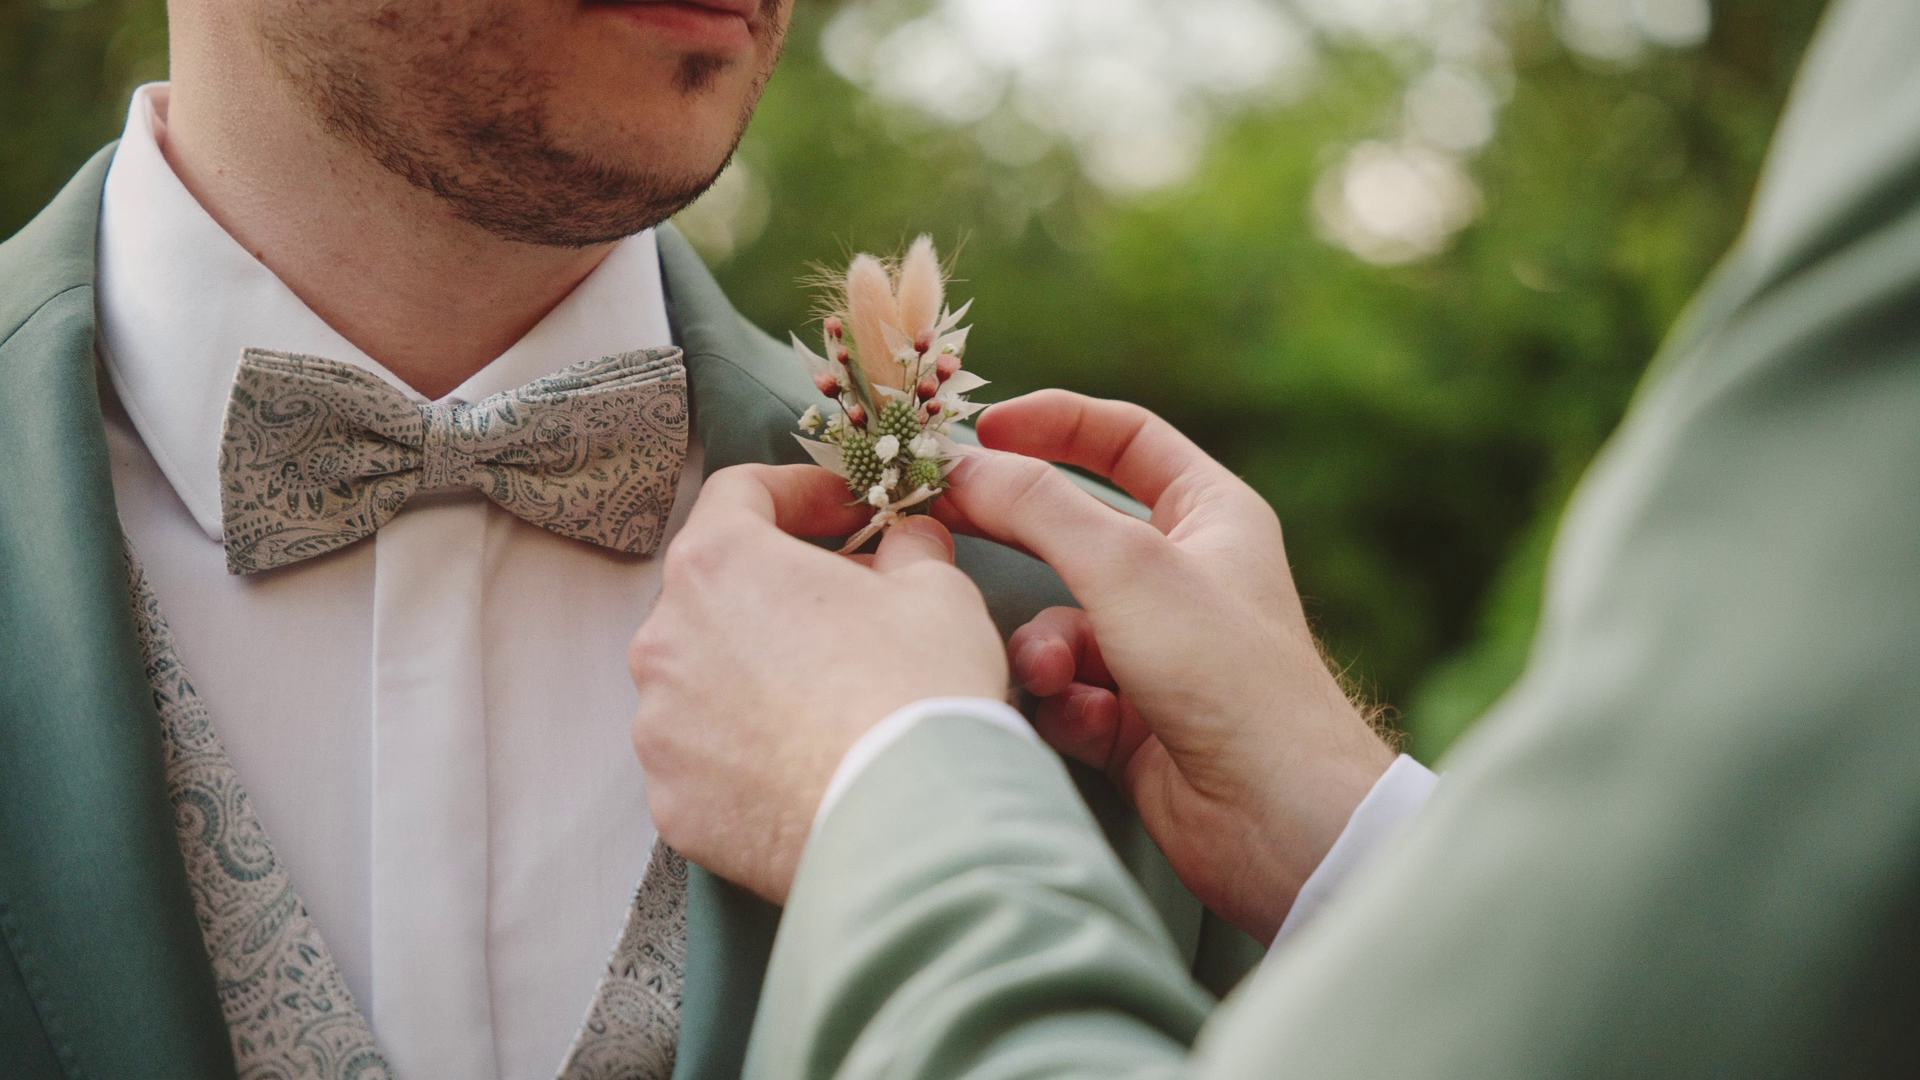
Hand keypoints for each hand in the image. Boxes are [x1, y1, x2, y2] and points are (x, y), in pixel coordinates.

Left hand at [629, 464, 1007, 902]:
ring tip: (830, 700)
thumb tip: (907, 545)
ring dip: (758, 674)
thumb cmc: (918, 691)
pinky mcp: (672, 801)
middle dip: (781, 592)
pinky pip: (706, 758)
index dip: (798, 492)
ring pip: (705, 679)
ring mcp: (659, 727)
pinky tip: (807, 763)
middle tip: (852, 608)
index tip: (845, 510)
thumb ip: (910, 551)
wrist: (909, 828)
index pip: (739, 493)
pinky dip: (747, 751)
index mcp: (719, 564)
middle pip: (717, 592)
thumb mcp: (938, 592)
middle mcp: (665, 639)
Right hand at [935, 390, 1396, 943]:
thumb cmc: (1230, 676)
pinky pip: (1064, 689)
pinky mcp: (1129, 718)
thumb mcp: (1126, 566)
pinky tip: (1087, 725)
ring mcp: (1155, 649)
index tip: (980, 428)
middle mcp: (1184, 576)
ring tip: (1049, 674)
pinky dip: (1063, 702)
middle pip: (1073, 529)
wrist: (1277, 820)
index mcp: (1210, 516)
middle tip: (940, 518)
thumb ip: (1037, 505)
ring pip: (1057, 620)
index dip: (1053, 424)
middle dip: (1013, 532)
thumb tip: (962, 466)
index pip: (1125, 438)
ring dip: (1044, 647)